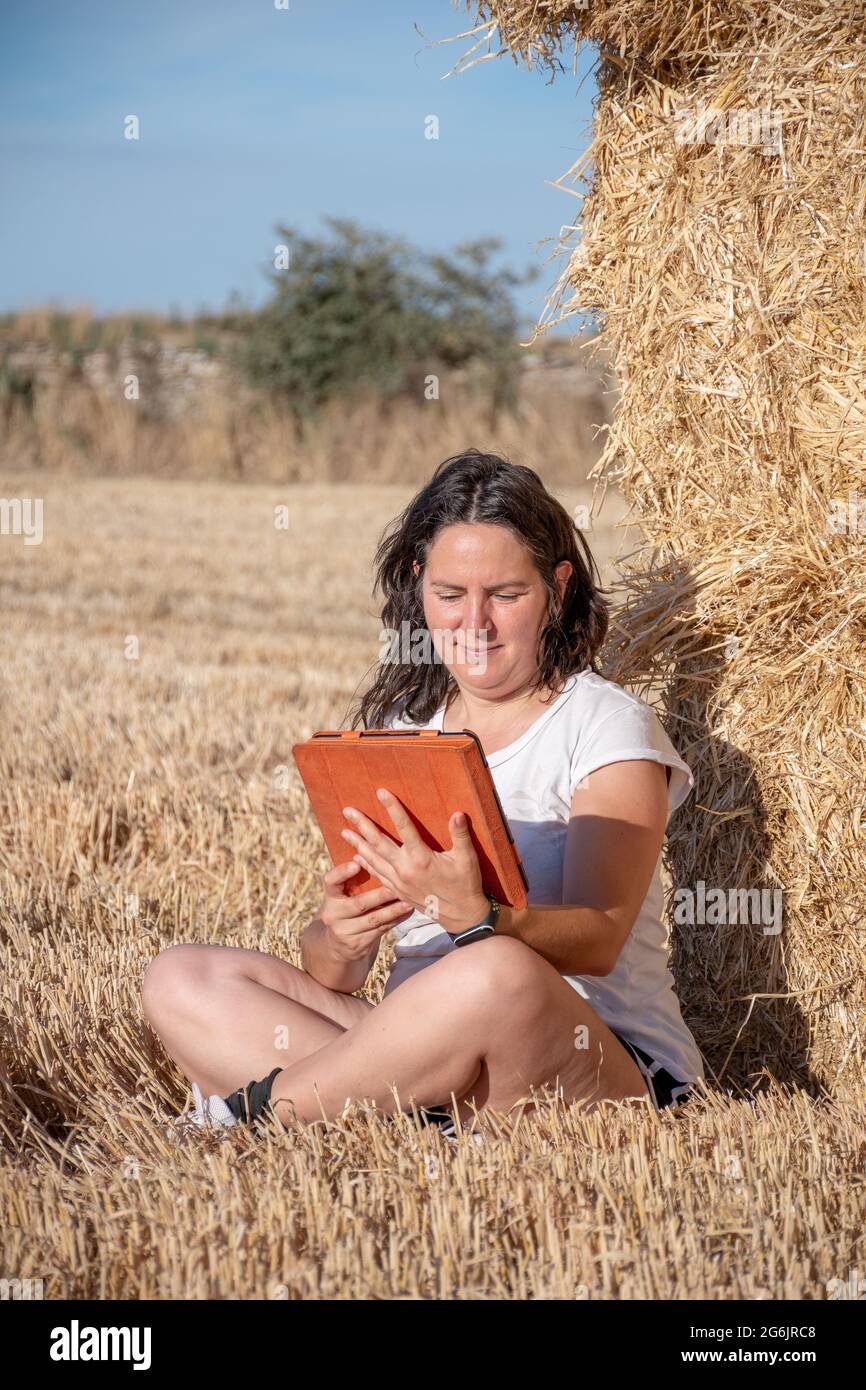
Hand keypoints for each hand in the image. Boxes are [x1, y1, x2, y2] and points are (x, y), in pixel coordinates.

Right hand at [315, 859, 414, 962]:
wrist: (336, 945)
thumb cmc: (346, 908)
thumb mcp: (342, 894)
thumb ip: (353, 878)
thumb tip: (372, 847)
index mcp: (330, 896)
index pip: (331, 881)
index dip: (342, 873)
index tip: (355, 863)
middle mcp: (333, 914)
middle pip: (359, 903)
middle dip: (380, 895)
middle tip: (397, 885)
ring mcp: (344, 932)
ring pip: (374, 919)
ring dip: (394, 910)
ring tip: (409, 900)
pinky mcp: (357, 945)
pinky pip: (381, 930)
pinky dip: (396, 920)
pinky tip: (408, 912)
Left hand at [340, 787, 489, 934]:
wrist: (462, 916)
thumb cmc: (466, 884)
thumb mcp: (467, 858)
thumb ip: (461, 835)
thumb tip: (457, 813)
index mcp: (421, 858)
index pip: (403, 827)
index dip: (392, 808)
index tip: (381, 792)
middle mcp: (405, 869)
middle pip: (379, 843)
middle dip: (362, 825)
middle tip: (347, 811)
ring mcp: (399, 881)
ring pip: (373, 859)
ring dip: (358, 844)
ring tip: (343, 831)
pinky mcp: (398, 891)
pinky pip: (377, 875)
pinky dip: (366, 864)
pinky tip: (356, 856)